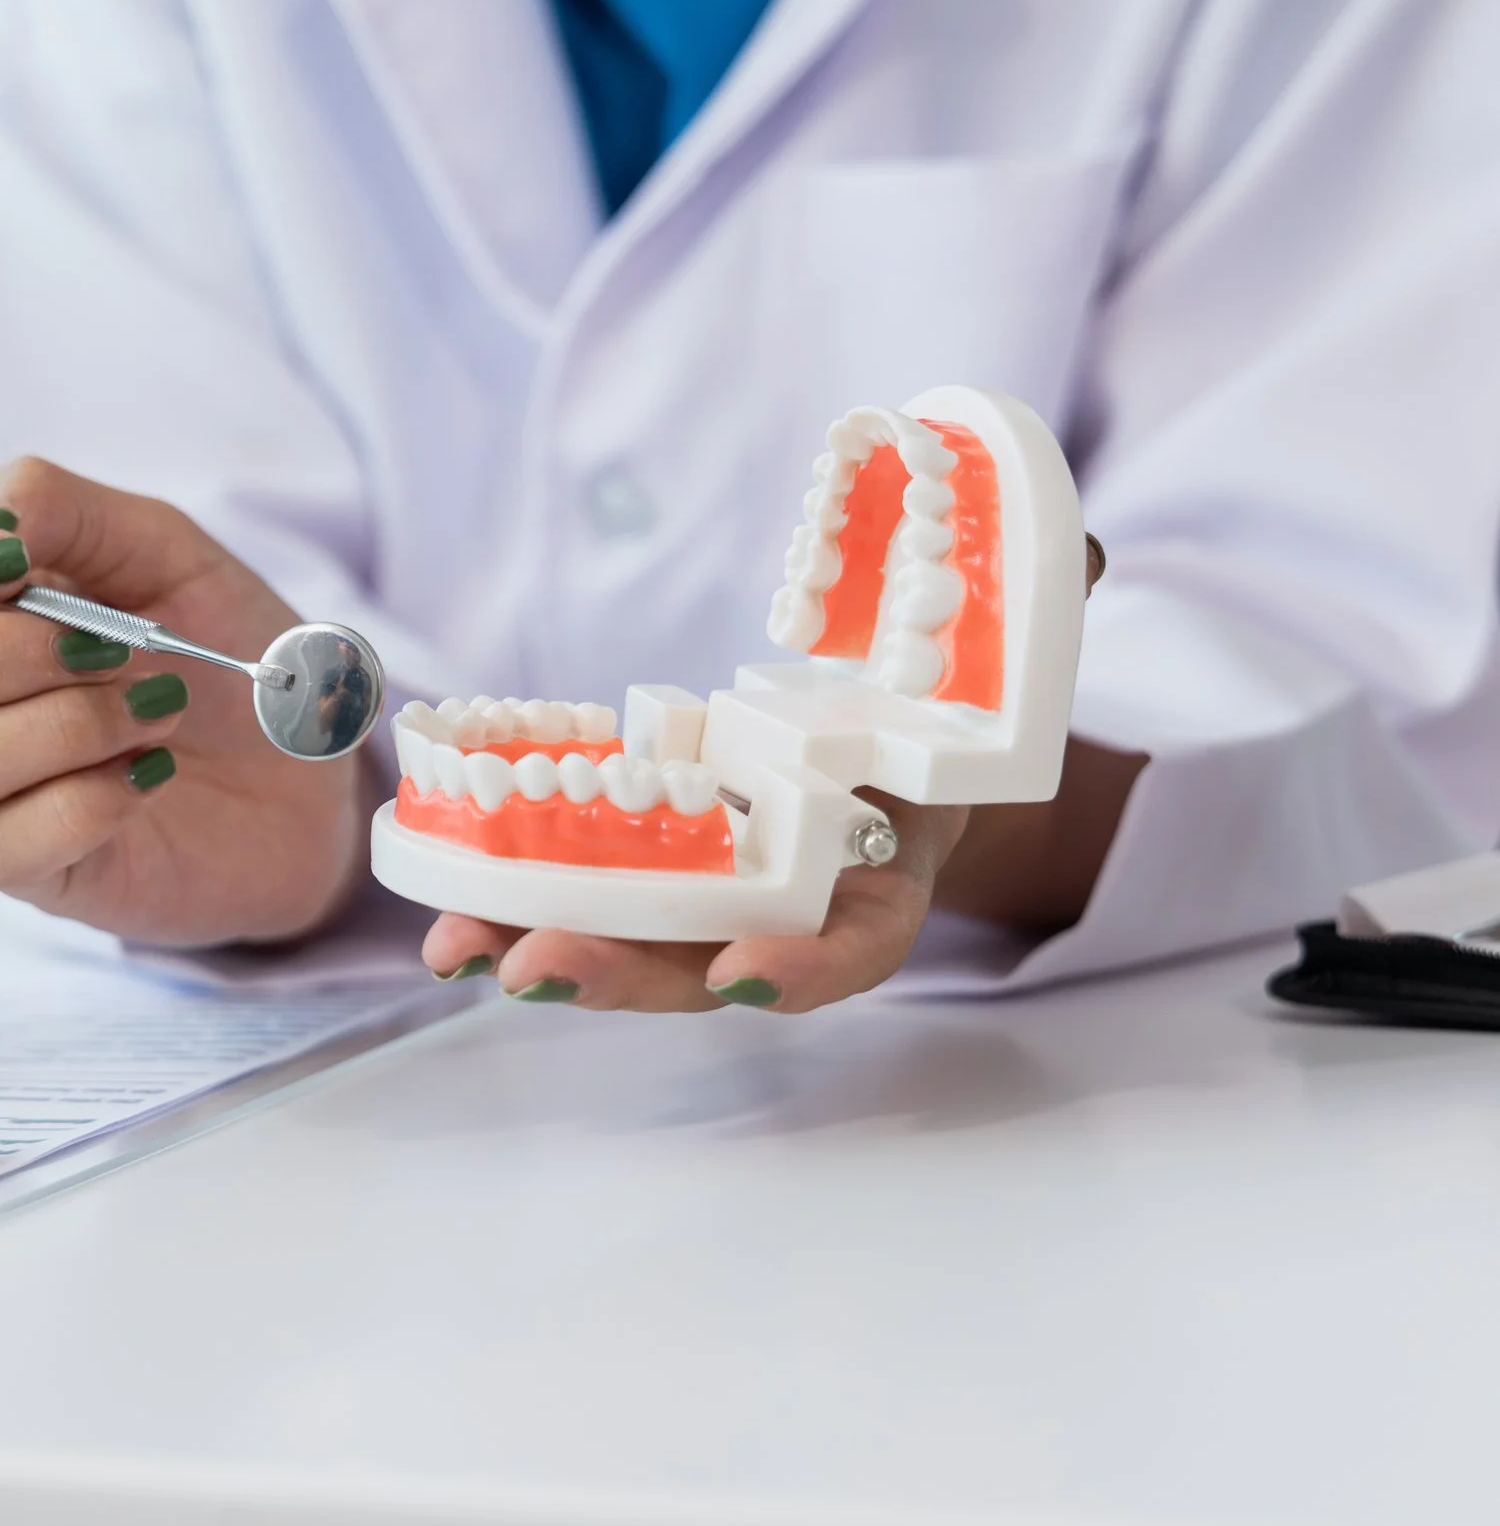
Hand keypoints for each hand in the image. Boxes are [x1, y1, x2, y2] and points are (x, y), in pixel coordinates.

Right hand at [0, 458, 369, 946]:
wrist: (310, 772)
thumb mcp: (164, 549)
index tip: (9, 562)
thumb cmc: (221, 655)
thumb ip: (72, 510)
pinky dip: (87, 797)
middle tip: (104, 644)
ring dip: (59, 723)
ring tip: (155, 710)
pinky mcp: (34, 874)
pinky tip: (150, 773)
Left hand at [414, 531, 1121, 1011]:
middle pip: (708, 962)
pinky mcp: (649, 862)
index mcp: (888, 874)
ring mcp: (714, 893)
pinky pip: (580, 897)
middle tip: (536, 966)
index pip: (857, 942)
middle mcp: (791, 906)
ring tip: (455, 948)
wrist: (902, 743)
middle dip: (623, 971)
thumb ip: (1045, 609)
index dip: (804, 967)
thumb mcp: (1009, 658)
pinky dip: (515, 908)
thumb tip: (1080, 552)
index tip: (740, 974)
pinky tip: (445, 920)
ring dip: (541, 949)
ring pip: (629, 945)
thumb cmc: (954, 707)